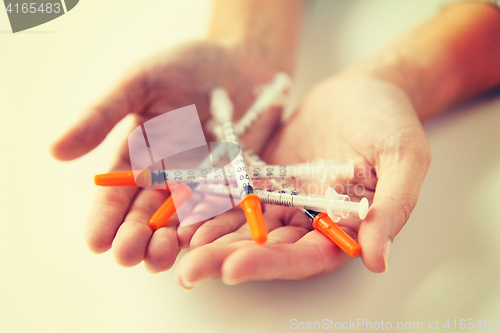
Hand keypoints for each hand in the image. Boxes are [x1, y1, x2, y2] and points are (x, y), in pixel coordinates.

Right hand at [51, 40, 280, 271]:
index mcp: (139, 154)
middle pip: (146, 216)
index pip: (116, 193)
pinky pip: (221, 212)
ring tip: (159, 255)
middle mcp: (168, 175)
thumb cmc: (190, 65)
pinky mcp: (235, 184)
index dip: (105, 218)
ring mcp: (202, 182)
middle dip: (133, 239)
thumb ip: (103, 114)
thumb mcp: (141, 82)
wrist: (244, 62)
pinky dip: (209, 229)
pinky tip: (199, 242)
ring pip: (180, 224)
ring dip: (167, 244)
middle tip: (127, 254)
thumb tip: (56, 150)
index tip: (96, 241)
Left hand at [174, 71, 430, 286]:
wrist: (364, 89)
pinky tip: (183, 212)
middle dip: (228, 258)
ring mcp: (286, 201)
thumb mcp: (404, 156)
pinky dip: (212, 204)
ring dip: (212, 238)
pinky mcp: (266, 179)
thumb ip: (393, 206)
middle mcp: (311, 222)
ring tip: (176, 246)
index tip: (233, 267)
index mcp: (346, 228)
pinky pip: (237, 195)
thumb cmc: (391, 120)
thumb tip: (378, 260)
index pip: (307, 256)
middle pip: (267, 248)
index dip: (271, 263)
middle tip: (188, 270)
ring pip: (246, 226)